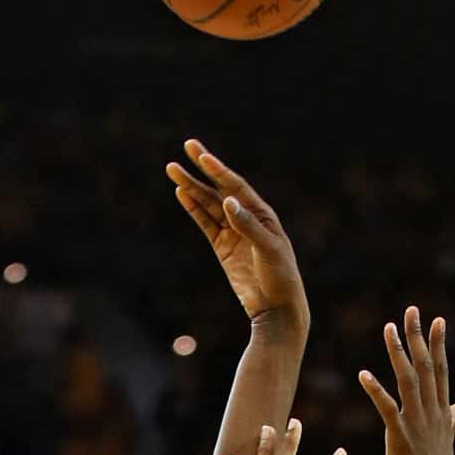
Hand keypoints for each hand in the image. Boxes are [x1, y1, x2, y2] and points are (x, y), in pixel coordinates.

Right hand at [167, 140, 305, 328]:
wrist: (277, 308)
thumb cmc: (281, 277)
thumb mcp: (268, 249)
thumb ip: (248, 225)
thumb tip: (228, 202)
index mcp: (262, 213)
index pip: (236, 186)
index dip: (218, 170)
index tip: (202, 156)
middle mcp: (246, 218)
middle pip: (219, 188)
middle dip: (202, 169)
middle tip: (187, 146)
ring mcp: (233, 232)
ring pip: (208, 204)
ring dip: (191, 187)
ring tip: (173, 169)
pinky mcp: (223, 248)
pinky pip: (205, 224)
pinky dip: (193, 209)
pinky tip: (182, 193)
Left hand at [358, 305, 454, 454]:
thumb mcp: (446, 447)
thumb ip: (452, 422)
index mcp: (441, 415)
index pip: (440, 372)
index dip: (438, 345)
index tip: (437, 320)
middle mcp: (432, 416)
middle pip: (426, 368)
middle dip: (419, 338)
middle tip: (412, 310)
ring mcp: (417, 426)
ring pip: (408, 381)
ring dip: (398, 353)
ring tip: (388, 328)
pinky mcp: (400, 439)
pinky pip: (387, 409)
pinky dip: (376, 390)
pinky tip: (364, 374)